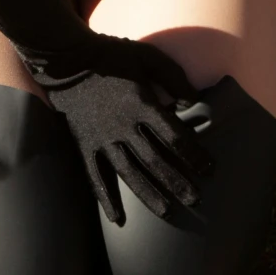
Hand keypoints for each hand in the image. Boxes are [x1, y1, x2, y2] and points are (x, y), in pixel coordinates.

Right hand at [21, 34, 212, 223]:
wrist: (66, 59)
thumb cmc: (111, 55)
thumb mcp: (147, 55)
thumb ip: (174, 76)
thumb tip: (196, 101)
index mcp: (142, 104)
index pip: (175, 137)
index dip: (194, 155)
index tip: (209, 169)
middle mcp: (123, 126)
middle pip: (156, 161)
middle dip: (177, 182)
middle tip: (195, 200)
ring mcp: (102, 138)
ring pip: (129, 173)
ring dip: (149, 194)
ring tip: (167, 211)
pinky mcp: (85, 145)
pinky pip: (96, 177)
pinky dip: (106, 199)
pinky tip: (118, 219)